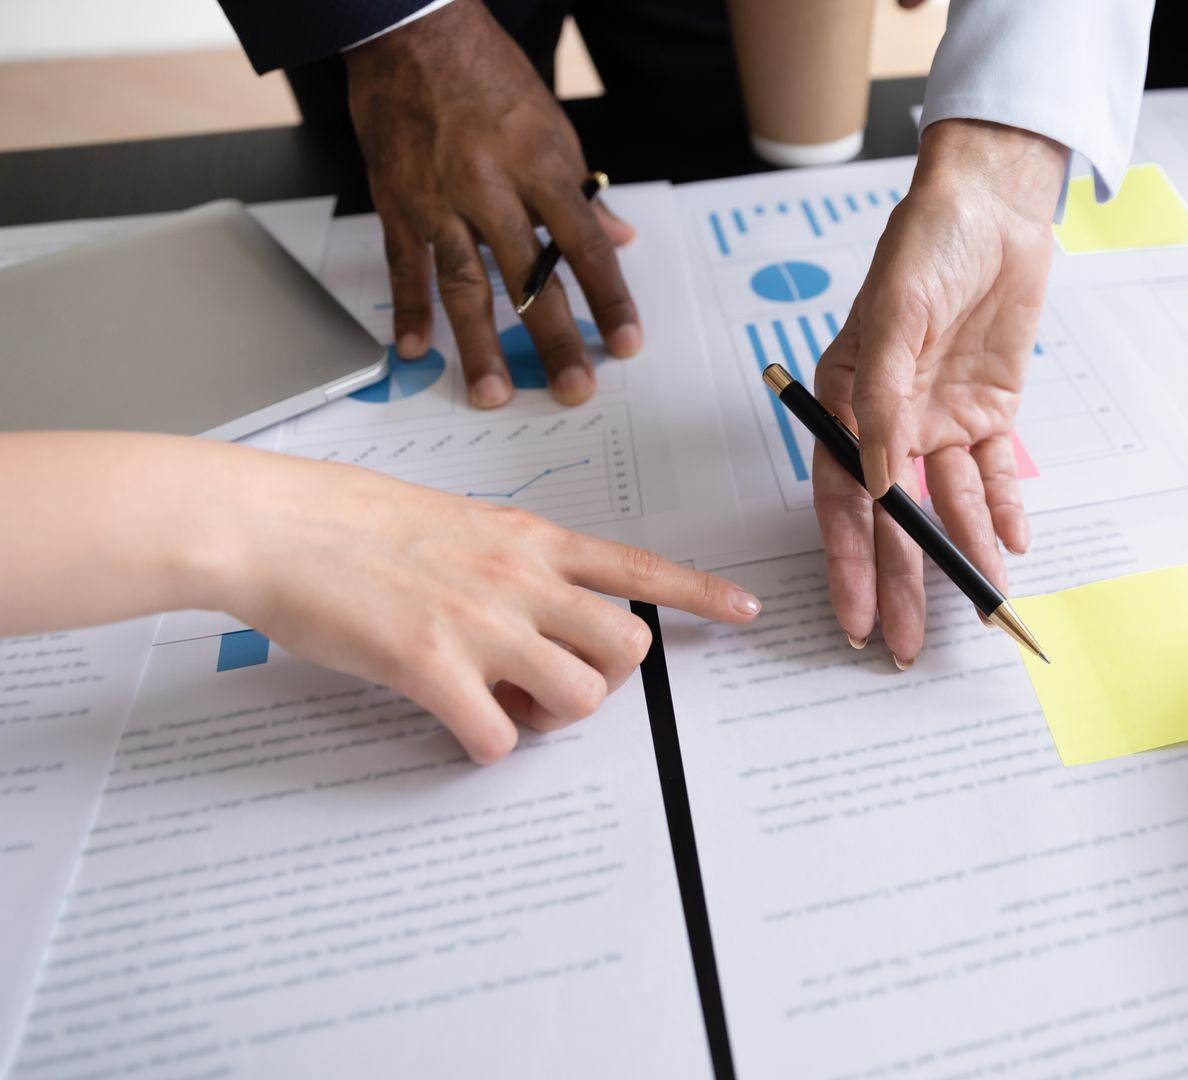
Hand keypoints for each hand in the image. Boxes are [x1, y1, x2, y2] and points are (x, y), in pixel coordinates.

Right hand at [215, 454, 760, 763]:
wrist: (272, 524)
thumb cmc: (348, 519)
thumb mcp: (454, 521)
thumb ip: (508, 559)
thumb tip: (537, 603)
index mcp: (528, 538)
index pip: (638, 566)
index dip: (699, 593)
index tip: (746, 611)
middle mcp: (520, 578)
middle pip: (627, 649)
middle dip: (603, 681)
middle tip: (546, 682)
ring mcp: (480, 623)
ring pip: (579, 700)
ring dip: (549, 717)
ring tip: (498, 700)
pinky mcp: (431, 667)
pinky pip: (499, 738)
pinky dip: (485, 745)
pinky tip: (453, 722)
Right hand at [345, 0, 641, 408]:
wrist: (411, 30)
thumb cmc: (488, 75)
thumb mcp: (552, 125)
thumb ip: (583, 189)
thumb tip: (621, 238)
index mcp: (540, 164)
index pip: (585, 245)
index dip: (610, 298)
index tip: (627, 342)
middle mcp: (490, 185)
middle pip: (530, 276)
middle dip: (555, 338)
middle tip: (573, 389)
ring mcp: (438, 196)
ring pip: (465, 282)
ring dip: (479, 344)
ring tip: (492, 393)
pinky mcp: (396, 200)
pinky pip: (406, 265)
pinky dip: (411, 309)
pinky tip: (417, 351)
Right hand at [811, 119, 1063, 666]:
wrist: (994, 207)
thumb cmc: (927, 244)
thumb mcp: (897, 314)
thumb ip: (883, 400)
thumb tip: (874, 480)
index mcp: (846, 397)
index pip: (840, 496)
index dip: (846, 559)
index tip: (852, 616)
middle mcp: (888, 419)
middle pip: (893, 517)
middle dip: (899, 582)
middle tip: (902, 645)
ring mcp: (939, 419)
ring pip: (948, 504)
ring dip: (959, 554)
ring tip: (976, 608)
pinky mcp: (987, 411)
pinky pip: (994, 473)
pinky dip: (1003, 508)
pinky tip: (1011, 546)